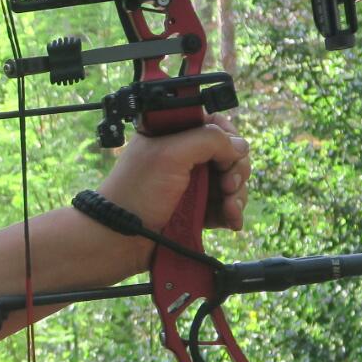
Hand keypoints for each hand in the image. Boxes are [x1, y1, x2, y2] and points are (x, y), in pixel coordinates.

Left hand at [96, 117, 251, 249]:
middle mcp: (183, 156)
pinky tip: (231, 221)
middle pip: (228, 154)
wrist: (121, 237)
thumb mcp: (170, 154)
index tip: (228, 153)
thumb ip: (208, 139)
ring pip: (230, 181)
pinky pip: (225, 205)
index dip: (228, 137)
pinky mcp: (196, 208)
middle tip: (228, 185)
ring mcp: (191, 183)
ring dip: (236, 194)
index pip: (214, 124)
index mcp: (173, 134)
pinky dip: (231, 212)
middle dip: (236, 170)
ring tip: (229, 209)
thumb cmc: (137, 193)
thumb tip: (240, 145)